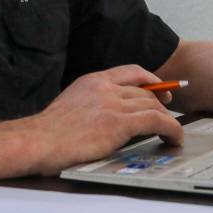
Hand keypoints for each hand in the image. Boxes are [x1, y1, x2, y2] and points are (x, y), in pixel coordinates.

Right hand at [25, 65, 184, 174]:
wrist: (37, 141)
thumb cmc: (48, 132)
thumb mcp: (71, 105)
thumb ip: (92, 103)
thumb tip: (109, 114)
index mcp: (93, 81)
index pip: (131, 71)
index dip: (151, 80)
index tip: (160, 89)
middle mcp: (105, 88)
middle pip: (145, 91)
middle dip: (162, 103)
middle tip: (168, 115)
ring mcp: (113, 104)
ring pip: (153, 105)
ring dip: (168, 119)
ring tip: (173, 132)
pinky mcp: (119, 123)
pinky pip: (157, 120)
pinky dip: (171, 128)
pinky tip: (174, 138)